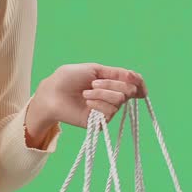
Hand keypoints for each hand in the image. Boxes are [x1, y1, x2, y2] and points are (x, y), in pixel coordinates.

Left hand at [26, 64, 147, 141]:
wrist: (53, 92)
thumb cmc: (69, 78)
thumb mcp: (94, 69)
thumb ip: (116, 73)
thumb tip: (135, 77)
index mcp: (111, 82)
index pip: (134, 83)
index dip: (138, 81)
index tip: (133, 78)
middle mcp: (112, 96)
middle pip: (129, 90)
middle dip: (111, 84)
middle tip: (94, 83)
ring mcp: (107, 109)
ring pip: (120, 99)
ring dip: (102, 93)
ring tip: (86, 92)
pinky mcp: (101, 122)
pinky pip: (110, 111)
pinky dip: (98, 103)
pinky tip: (87, 102)